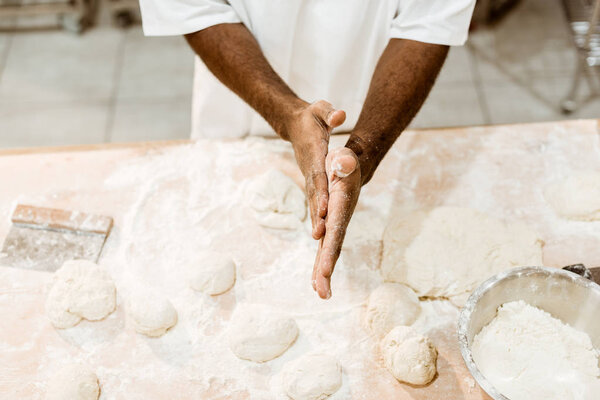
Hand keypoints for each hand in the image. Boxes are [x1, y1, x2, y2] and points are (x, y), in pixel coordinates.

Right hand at [284, 100, 345, 239]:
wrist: (294, 124)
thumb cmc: (311, 116)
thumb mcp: (321, 109)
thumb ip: (330, 113)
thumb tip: (339, 115)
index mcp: (313, 154)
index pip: (317, 175)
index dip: (321, 192)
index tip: (325, 208)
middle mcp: (309, 169)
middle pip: (314, 194)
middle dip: (317, 214)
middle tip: (320, 234)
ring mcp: (309, 177)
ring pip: (313, 201)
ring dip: (316, 220)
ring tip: (320, 240)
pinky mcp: (311, 182)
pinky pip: (315, 201)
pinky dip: (317, 217)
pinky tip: (321, 235)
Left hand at [312, 147, 360, 298]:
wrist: (353, 167)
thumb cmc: (345, 161)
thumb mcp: (344, 157)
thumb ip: (344, 161)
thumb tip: (342, 162)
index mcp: (341, 206)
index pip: (335, 231)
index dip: (330, 250)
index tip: (324, 271)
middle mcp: (340, 220)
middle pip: (333, 248)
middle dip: (326, 270)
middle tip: (322, 293)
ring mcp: (336, 226)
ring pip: (329, 252)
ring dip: (323, 273)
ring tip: (320, 294)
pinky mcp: (331, 228)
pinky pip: (325, 249)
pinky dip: (321, 265)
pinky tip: (317, 281)